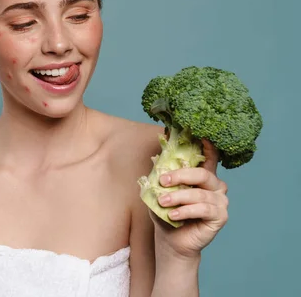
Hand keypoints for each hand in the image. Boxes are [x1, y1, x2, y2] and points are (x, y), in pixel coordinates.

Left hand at [151, 139, 229, 258]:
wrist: (171, 240)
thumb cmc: (167, 213)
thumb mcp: (160, 192)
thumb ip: (161, 176)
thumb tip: (155, 158)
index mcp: (202, 177)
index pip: (209, 158)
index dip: (208, 147)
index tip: (202, 136)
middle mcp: (215, 186)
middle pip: (202, 173)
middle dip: (180, 175)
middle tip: (163, 181)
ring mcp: (220, 201)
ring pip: (199, 193)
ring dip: (178, 197)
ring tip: (163, 203)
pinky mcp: (220, 216)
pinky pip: (203, 209)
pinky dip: (186, 211)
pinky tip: (174, 215)